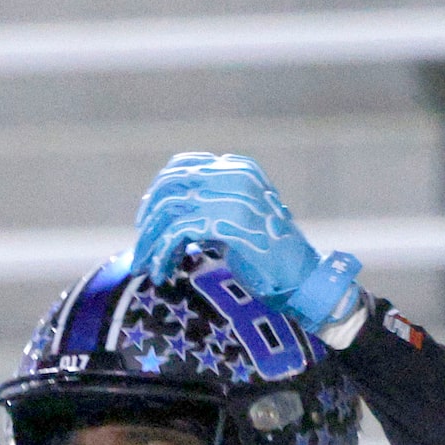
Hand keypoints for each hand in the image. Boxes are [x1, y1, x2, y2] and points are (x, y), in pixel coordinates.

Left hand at [128, 152, 363, 331]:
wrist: (303, 278)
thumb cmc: (271, 257)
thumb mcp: (241, 218)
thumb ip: (212, 205)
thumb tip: (166, 211)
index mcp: (238, 168)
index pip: (183, 166)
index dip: (158, 190)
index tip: (147, 217)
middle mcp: (234, 174)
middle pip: (171, 186)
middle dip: (149, 217)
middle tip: (141, 245)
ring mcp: (230, 196)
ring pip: (170, 211)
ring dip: (151, 241)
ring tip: (146, 265)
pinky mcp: (225, 222)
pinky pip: (177, 234)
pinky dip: (163, 254)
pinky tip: (162, 273)